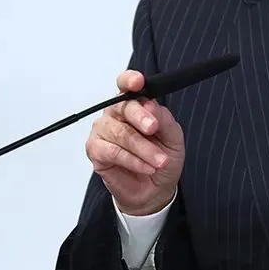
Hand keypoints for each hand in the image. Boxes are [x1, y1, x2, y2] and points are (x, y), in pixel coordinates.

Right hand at [86, 70, 184, 215]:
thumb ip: (163, 119)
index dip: (129, 80)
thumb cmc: (162, 158)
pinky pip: (113, 152)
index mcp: (134, 105)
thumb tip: (150, 104)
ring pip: (121, 133)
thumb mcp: (173, 138)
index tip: (138, 82)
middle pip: (123, 107)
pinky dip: (133, 160)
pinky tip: (147, 167)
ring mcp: (103, 131)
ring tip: (160, 161)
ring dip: (143, 149)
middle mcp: (116, 114)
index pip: (125, 84)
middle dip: (141, 117)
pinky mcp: (95, 150)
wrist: (155, 189)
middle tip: (154, 128)